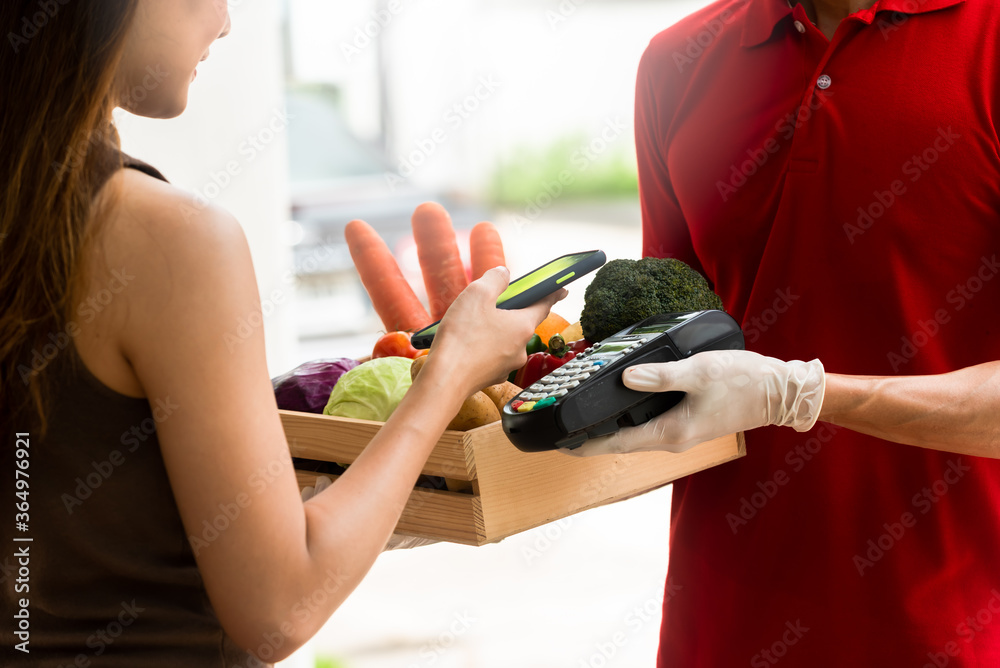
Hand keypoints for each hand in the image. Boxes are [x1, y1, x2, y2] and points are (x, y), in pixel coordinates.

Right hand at [428, 266, 567, 396]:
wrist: (444, 380)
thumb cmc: (462, 338)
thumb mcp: (477, 294)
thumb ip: (495, 279)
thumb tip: (503, 273)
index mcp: (522, 326)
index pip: (544, 305)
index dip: (552, 294)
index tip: (560, 289)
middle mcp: (520, 348)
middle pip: (522, 323)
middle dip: (511, 312)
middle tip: (493, 303)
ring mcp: (507, 365)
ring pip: (506, 341)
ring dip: (495, 330)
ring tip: (471, 324)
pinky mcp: (491, 376)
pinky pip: (492, 356)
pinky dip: (484, 347)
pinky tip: (467, 343)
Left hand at [562, 349, 825, 455]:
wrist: (780, 392)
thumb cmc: (744, 382)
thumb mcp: (699, 372)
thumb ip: (660, 376)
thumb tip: (626, 379)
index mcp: (671, 432)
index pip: (616, 444)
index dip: (585, 445)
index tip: (560, 445)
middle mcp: (672, 439)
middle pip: (621, 442)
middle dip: (592, 437)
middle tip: (563, 428)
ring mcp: (681, 432)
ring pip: (635, 434)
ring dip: (610, 429)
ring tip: (585, 416)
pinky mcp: (688, 422)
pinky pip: (650, 425)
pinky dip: (630, 419)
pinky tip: (621, 404)